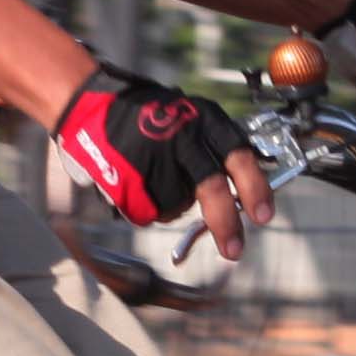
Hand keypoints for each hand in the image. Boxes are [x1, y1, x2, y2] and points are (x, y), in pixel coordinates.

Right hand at [53, 70, 273, 260]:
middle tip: (234, 250)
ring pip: (180, 204)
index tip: (264, 217)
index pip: (240, 157)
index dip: (255, 190)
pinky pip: (152, 209)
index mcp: (205, 120)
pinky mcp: (130, 178)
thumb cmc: (150, 114)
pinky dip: (150, 204)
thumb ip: (217, 147)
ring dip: (175, 202)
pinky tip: (139, 180)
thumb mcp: (192, 116)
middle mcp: (183, 138)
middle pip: (212, 189)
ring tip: (156, 174)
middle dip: (226, 224)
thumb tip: (247, 189)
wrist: (92, 105)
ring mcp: (155, 159)